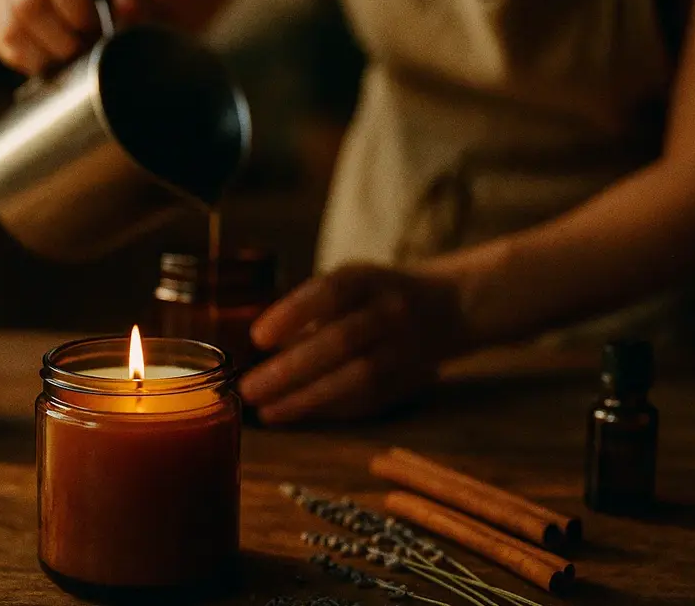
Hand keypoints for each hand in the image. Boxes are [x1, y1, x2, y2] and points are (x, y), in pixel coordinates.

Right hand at [0, 0, 155, 74]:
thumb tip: (125, 7)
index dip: (78, 11)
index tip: (95, 29)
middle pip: (29, 3)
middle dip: (60, 40)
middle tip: (84, 49)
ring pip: (12, 26)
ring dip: (45, 54)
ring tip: (70, 55)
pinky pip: (3, 40)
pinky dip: (29, 60)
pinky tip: (51, 58)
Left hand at [239, 265, 463, 424]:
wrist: (446, 307)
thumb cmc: (372, 296)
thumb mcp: (347, 285)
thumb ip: (309, 313)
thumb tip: (257, 351)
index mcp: (368, 280)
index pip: (331, 292)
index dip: (293, 314)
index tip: (257, 338)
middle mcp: (391, 312)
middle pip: (342, 341)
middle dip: (290, 370)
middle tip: (248, 389)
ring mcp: (405, 348)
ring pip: (357, 378)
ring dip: (307, 399)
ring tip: (266, 412)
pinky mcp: (410, 379)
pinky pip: (368, 400)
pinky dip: (328, 409)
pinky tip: (295, 414)